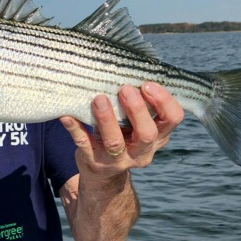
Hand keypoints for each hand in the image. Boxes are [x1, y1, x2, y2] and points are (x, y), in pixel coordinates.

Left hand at [61, 82, 183, 176]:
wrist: (102, 172)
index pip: (173, 119)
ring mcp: (118, 160)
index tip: (148, 84)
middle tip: (125, 88)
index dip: (164, 101)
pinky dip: (75, 129)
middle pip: (147, 134)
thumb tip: (128, 67)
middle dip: (137, 110)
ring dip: (107, 119)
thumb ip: (139, 103)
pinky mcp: (95, 162)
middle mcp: (142, 151)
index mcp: (158, 136)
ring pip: (115, 142)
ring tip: (98, 99)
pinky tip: (67, 116)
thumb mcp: (136, 123)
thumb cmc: (122, 135)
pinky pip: (84, 145)